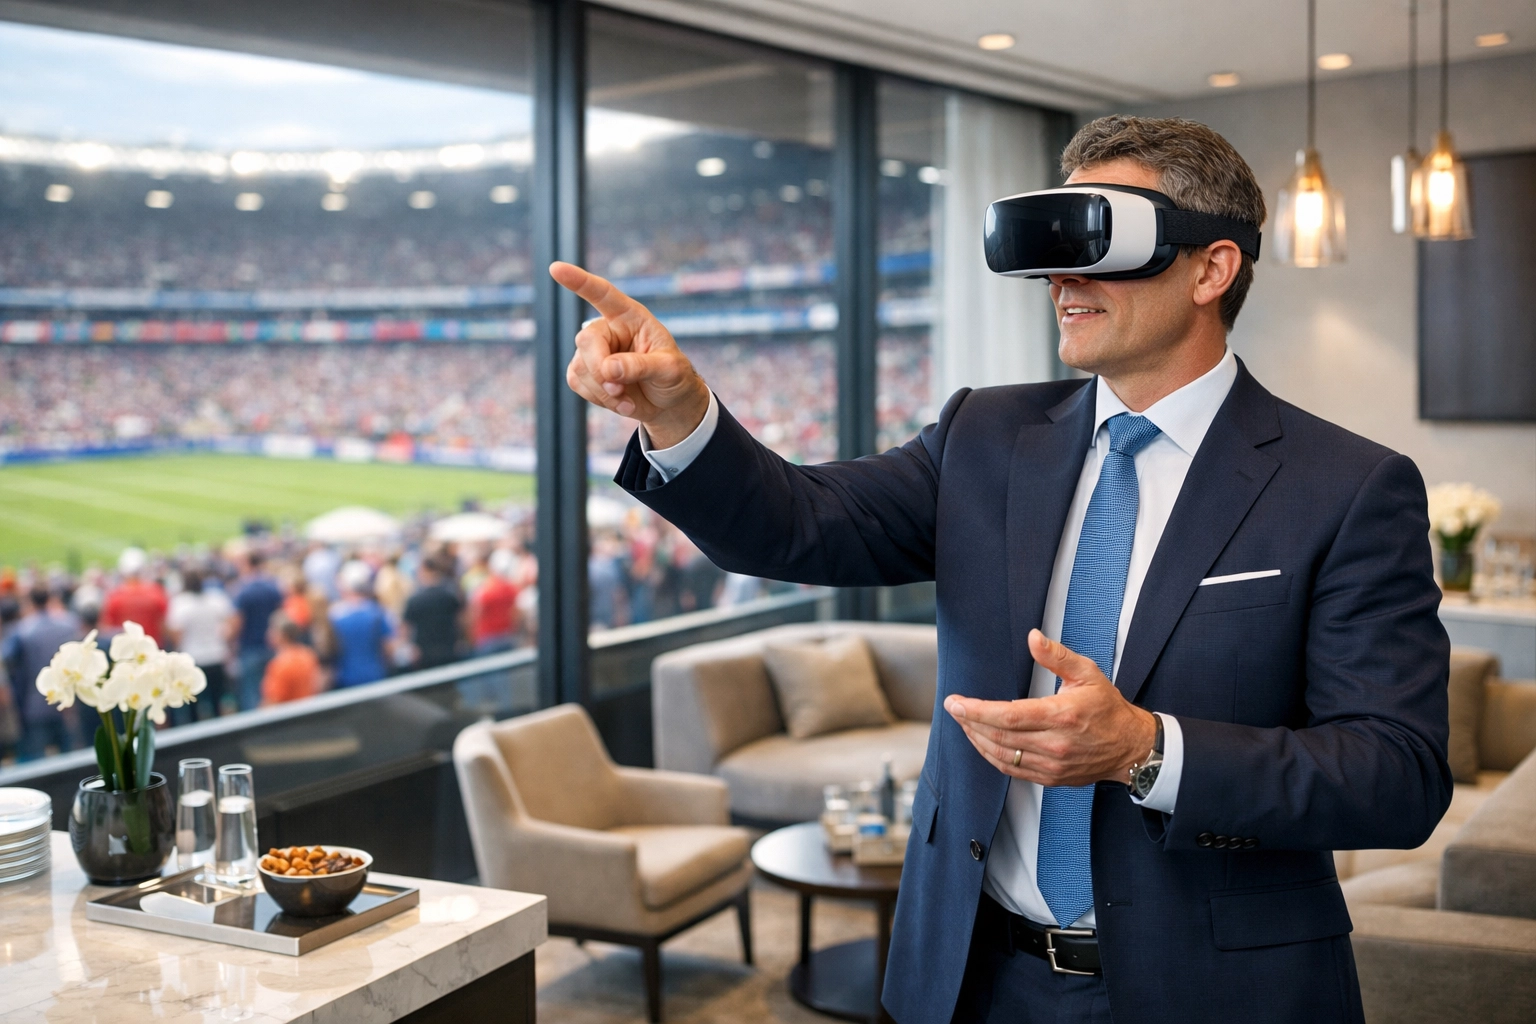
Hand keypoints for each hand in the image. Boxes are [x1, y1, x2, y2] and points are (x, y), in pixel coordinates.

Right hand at [549, 261, 711, 447]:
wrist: (668, 402)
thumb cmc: (673, 376)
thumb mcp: (669, 369)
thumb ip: (641, 366)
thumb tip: (609, 369)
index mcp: (630, 317)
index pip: (603, 294)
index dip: (579, 281)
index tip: (556, 268)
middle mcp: (608, 330)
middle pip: (586, 341)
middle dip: (600, 369)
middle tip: (619, 389)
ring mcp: (594, 352)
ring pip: (579, 367)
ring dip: (603, 391)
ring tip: (628, 399)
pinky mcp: (585, 373)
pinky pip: (577, 383)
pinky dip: (598, 399)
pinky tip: (621, 403)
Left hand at [943, 629, 1157, 787]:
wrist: (1131, 747)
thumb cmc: (1108, 708)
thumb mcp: (1087, 673)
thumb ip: (1057, 656)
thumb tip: (1033, 637)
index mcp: (1062, 715)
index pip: (1009, 716)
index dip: (977, 710)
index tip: (956, 702)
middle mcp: (1055, 744)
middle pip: (999, 737)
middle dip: (970, 722)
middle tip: (954, 708)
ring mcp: (1052, 764)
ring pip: (1001, 756)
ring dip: (977, 739)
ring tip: (964, 722)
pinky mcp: (1050, 777)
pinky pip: (1012, 770)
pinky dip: (991, 756)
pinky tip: (982, 742)